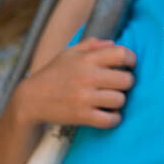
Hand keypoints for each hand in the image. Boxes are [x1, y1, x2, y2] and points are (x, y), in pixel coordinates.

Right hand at [13, 37, 135, 128]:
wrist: (31, 99)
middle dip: (126, 83)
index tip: (128, 65)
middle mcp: (88, 77)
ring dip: (119, 101)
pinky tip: (109, 114)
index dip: (131, 59)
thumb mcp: (69, 53)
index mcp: (86, 59)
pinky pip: (110, 120)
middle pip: (127, 80)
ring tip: (111, 100)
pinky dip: (114, 119)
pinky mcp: (82, 116)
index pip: (122, 54)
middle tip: (118, 85)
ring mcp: (85, 97)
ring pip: (120, 100)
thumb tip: (113, 43)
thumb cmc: (53, 74)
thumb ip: (91, 45)